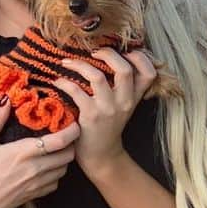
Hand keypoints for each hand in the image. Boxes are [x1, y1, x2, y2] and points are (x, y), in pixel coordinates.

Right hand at [0, 100, 79, 207]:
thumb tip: (6, 99)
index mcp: (24, 152)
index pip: (60, 140)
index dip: (73, 130)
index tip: (73, 123)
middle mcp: (35, 168)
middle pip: (68, 155)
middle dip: (71, 144)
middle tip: (64, 136)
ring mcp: (36, 184)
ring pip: (64, 170)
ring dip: (64, 160)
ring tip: (56, 151)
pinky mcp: (34, 196)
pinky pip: (55, 184)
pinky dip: (56, 175)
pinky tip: (46, 169)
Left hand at [54, 47, 158, 174]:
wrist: (101, 155)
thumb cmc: (108, 126)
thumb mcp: (124, 107)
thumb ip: (125, 87)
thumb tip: (113, 57)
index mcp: (134, 97)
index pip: (149, 73)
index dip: (140, 58)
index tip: (124, 52)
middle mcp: (124, 101)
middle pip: (124, 68)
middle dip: (108, 53)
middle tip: (93, 52)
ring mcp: (107, 109)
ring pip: (96, 76)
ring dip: (79, 64)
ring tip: (67, 62)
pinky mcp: (89, 116)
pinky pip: (75, 91)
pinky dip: (63, 82)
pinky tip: (57, 81)